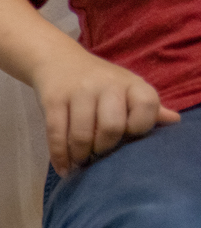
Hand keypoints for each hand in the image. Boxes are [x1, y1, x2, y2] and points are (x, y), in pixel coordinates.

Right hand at [31, 47, 180, 174]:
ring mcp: (79, 92)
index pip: (146, 106)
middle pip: (112, 126)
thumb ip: (148, 107)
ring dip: (80, 155)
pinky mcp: (54, 100)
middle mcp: (107, 84)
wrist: (59, 60)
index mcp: (131, 83)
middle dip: (103, 148)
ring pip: (82, 135)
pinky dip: (60, 156)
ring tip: (80, 161)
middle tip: (97, 154)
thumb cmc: (99, 82)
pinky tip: (64, 167)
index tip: (126, 137)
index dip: (139, 127)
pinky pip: (56, 134)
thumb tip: (174, 121)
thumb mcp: (126, 89)